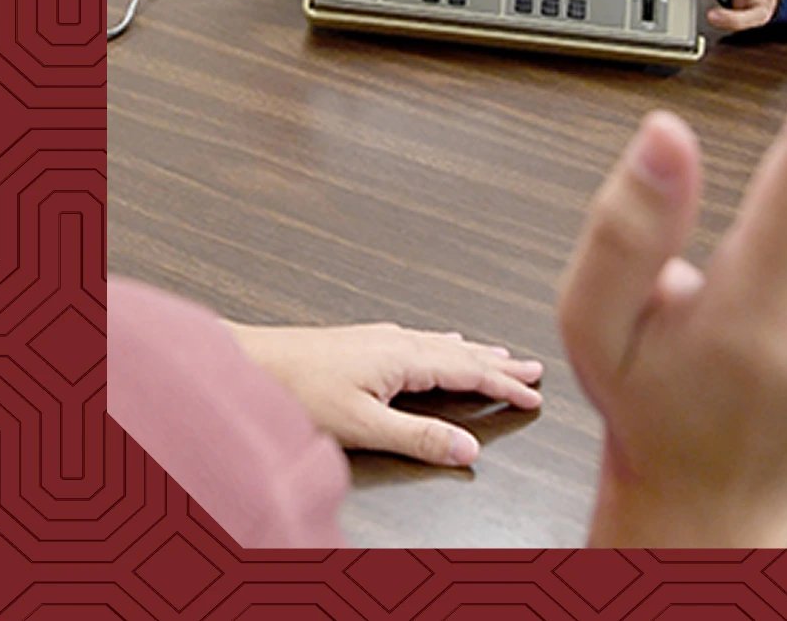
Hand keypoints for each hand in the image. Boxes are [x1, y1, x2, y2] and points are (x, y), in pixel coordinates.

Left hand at [225, 321, 543, 466]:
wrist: (252, 362)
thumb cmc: (299, 391)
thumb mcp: (363, 425)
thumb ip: (418, 437)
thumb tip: (469, 448)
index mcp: (405, 356)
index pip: (469, 371)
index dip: (504, 384)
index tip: (534, 395)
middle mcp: (399, 341)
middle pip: (463, 352)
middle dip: (500, 363)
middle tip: (534, 369)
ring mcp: (381, 339)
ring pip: (444, 343)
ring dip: (476, 353)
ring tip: (500, 356)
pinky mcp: (365, 342)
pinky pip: (423, 339)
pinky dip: (446, 345)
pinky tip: (442, 343)